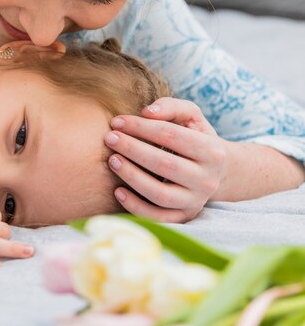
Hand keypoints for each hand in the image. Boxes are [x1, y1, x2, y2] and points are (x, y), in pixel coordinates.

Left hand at [103, 97, 226, 222]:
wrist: (216, 172)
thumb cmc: (195, 137)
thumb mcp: (191, 116)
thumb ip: (171, 107)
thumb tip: (147, 112)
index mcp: (211, 151)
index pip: (171, 135)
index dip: (141, 127)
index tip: (117, 121)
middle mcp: (207, 180)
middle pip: (165, 164)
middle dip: (133, 149)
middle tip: (109, 138)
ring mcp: (196, 202)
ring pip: (160, 194)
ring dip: (132, 177)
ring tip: (112, 160)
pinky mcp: (184, 217)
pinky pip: (158, 218)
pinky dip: (136, 207)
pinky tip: (117, 191)